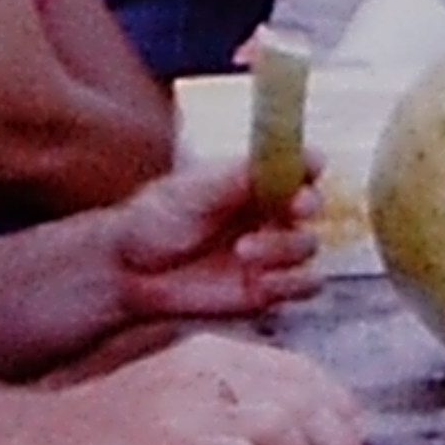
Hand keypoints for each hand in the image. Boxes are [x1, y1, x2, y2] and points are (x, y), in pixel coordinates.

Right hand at [40, 329, 369, 444]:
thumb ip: (232, 402)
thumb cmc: (108, 430)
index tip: (354, 433)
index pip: (298, 369)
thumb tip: (297, 431)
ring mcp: (189, 405)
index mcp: (209, 354)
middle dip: (339, 438)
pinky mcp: (172, 444)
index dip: (338, 404)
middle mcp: (204, 370)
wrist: (42, 443)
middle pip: (302, 395)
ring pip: (282, 423)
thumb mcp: (176, 395)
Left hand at [95, 165, 320, 324]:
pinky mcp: (270, 288)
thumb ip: (234, 177)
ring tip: (243, 252)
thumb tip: (273, 156)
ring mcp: (272, 252)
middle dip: (307, 205)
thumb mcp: (191, 191)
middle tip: (294, 207)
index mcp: (254, 181)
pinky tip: (258, 281)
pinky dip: (288, 283)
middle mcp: (269, 214)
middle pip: (313, 203)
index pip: (299, 166)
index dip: (310, 164)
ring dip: (283, 248)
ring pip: (308, 246)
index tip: (312, 166)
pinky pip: (303, 286)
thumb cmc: (156, 221)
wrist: (131, 272)